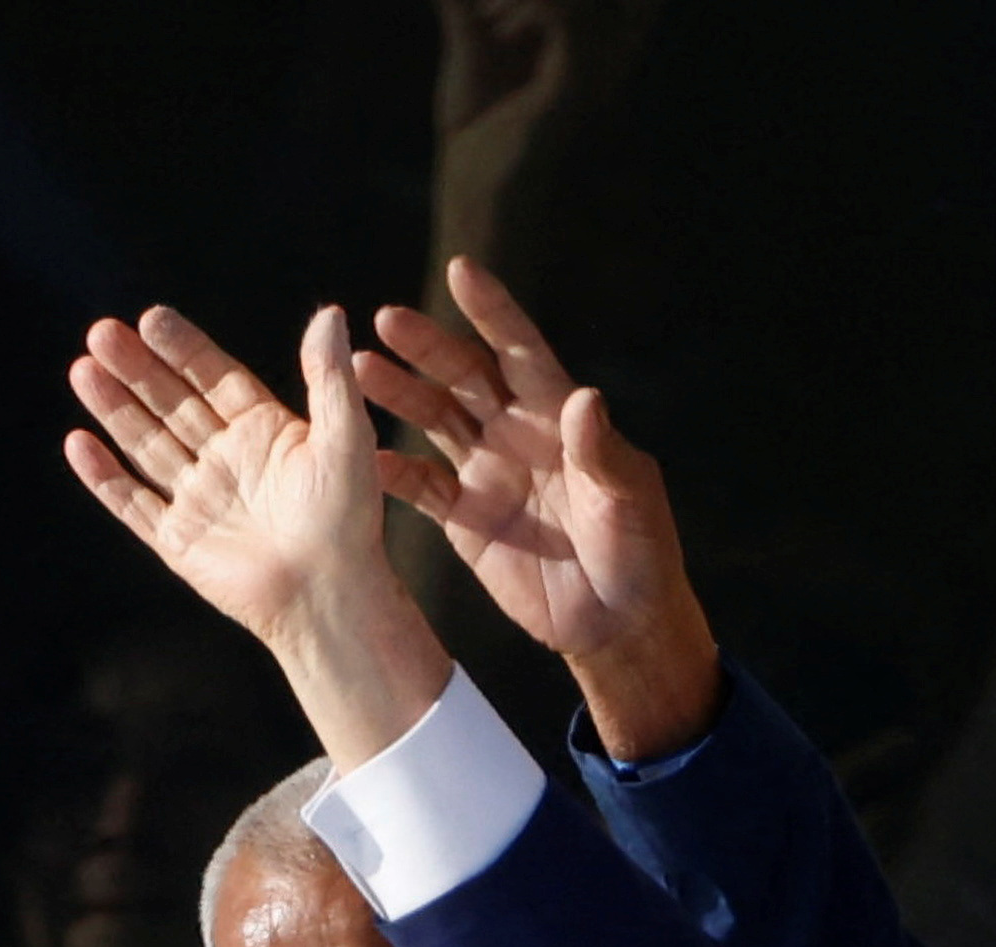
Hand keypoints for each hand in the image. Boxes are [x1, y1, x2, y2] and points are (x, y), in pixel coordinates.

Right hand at [63, 304, 451, 761]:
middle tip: (102, 332)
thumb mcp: (346, 436)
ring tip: (82, 368)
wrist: (329, 595)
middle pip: (172, 404)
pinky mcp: (179, 541)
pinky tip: (77, 442)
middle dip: (136, 369)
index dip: (183, 349)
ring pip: (146, 444)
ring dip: (114, 408)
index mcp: (265, 431)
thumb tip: (330, 313)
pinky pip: (133, 503)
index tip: (152, 318)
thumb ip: (329, 376)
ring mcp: (200, 500)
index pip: (214, 378)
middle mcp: (228, 461)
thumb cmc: (347, 520)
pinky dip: (104, 477)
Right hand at [356, 261, 715, 753]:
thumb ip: (601, 453)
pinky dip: (389, 471)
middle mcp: (517, 435)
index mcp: (559, 419)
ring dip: (397, 394)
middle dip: (427, 346)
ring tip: (355, 369)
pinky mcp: (465, 520)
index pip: (520, 352)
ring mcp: (487, 475)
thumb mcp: (628, 502)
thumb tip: (586, 398)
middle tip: (384, 318)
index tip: (461, 271)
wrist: (618, 626)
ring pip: (434, 420)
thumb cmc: (640, 555)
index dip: (492, 312)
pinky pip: (420, 487)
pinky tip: (355, 454)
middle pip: (465, 377)